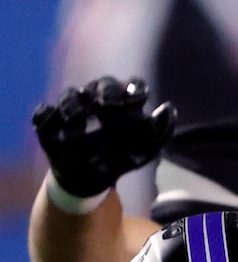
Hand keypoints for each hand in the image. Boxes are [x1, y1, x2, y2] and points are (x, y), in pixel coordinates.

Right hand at [31, 79, 175, 199]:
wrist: (89, 178)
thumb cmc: (121, 159)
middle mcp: (98, 100)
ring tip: (75, 118)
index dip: (135, 88)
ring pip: (71, 94)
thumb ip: (160, 132)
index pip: (133, 85)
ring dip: (73, 104)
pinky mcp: (51, 122)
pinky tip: (52, 126)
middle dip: (107, 90)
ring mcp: (73, 109)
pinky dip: (46, 117)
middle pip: (103, 83)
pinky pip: (44, 113)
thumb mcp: (145, 152)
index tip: (136, 99)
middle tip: (109, 104)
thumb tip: (169, 108)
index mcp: (124, 104)